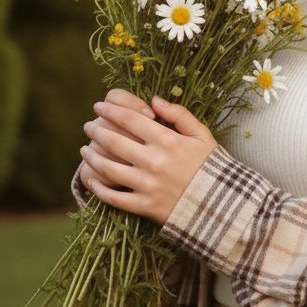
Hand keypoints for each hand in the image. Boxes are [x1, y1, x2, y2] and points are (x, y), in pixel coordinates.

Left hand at [79, 88, 217, 224]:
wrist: (221, 205)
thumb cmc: (212, 167)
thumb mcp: (202, 135)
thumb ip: (179, 115)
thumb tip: (154, 100)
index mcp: (168, 141)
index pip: (130, 119)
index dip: (110, 110)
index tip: (100, 105)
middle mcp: (153, 161)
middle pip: (114, 141)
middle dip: (96, 130)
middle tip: (88, 126)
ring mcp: (147, 185)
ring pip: (108, 168)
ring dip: (92, 157)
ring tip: (85, 150)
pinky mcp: (144, 206)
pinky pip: (114, 197)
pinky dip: (98, 188)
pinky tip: (91, 179)